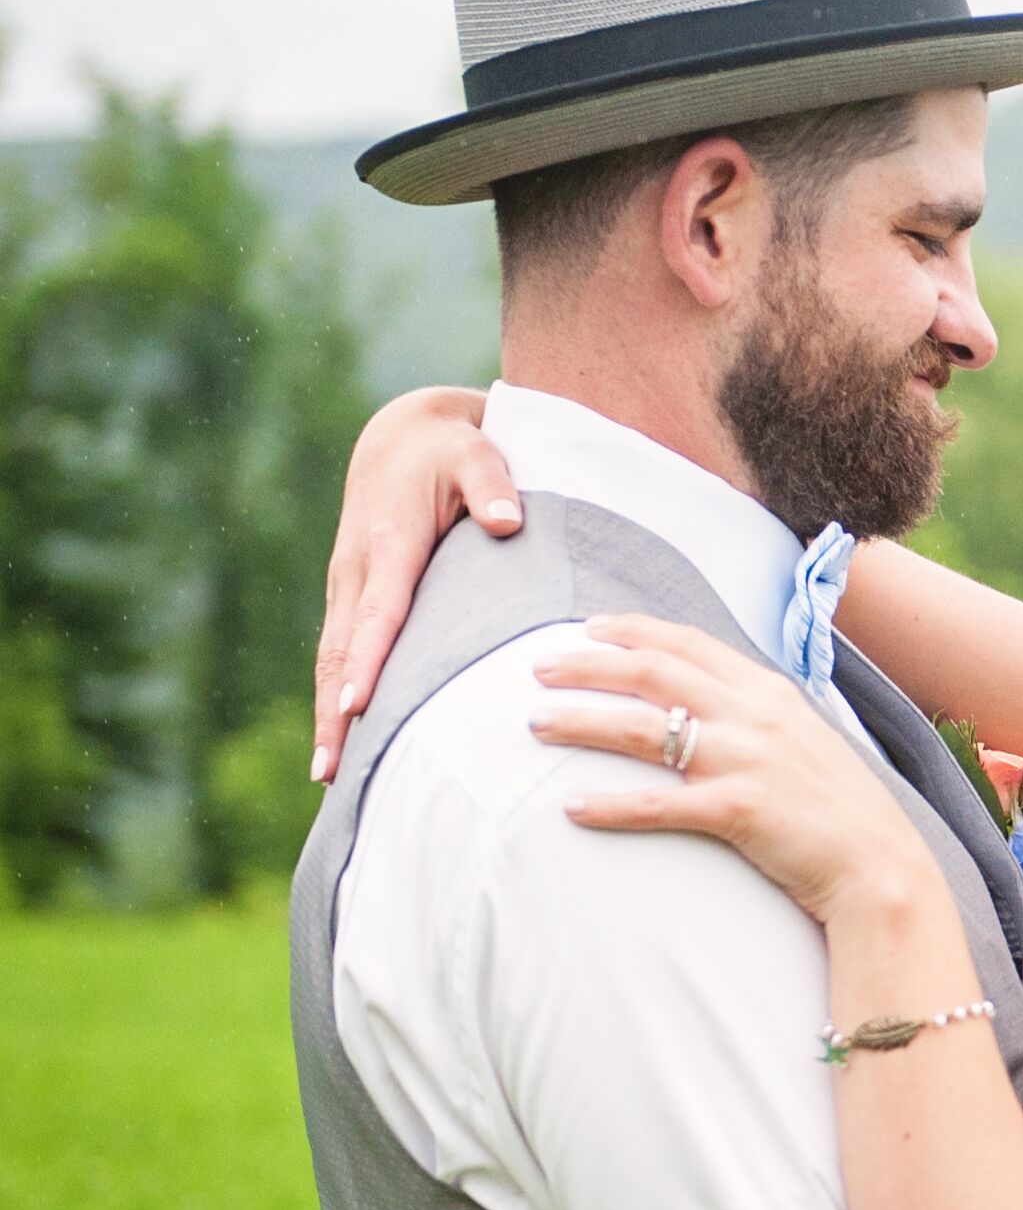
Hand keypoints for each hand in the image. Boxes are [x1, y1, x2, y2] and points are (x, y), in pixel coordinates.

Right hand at [314, 386, 513, 781]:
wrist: (401, 434)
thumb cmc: (449, 450)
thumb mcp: (475, 452)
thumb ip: (492, 485)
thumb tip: (507, 522)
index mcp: (388, 545)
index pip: (379, 612)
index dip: (369, 660)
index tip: (359, 705)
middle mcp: (357, 572)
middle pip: (341, 652)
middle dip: (334, 711)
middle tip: (331, 769)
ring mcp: (349, 587)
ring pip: (333, 659)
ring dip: (328, 715)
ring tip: (328, 774)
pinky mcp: (353, 596)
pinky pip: (341, 653)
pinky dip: (336, 696)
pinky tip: (342, 740)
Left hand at [527, 616, 932, 924]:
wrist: (879, 862)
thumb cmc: (838, 807)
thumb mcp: (803, 739)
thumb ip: (756, 715)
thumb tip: (706, 706)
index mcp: (769, 692)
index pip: (689, 644)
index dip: (633, 631)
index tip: (588, 629)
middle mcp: (753, 715)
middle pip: (654, 673)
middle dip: (589, 665)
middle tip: (538, 669)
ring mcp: (746, 760)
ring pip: (644, 729)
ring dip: (582, 722)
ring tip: (536, 724)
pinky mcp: (739, 809)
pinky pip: (658, 804)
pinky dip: (611, 805)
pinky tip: (571, 807)